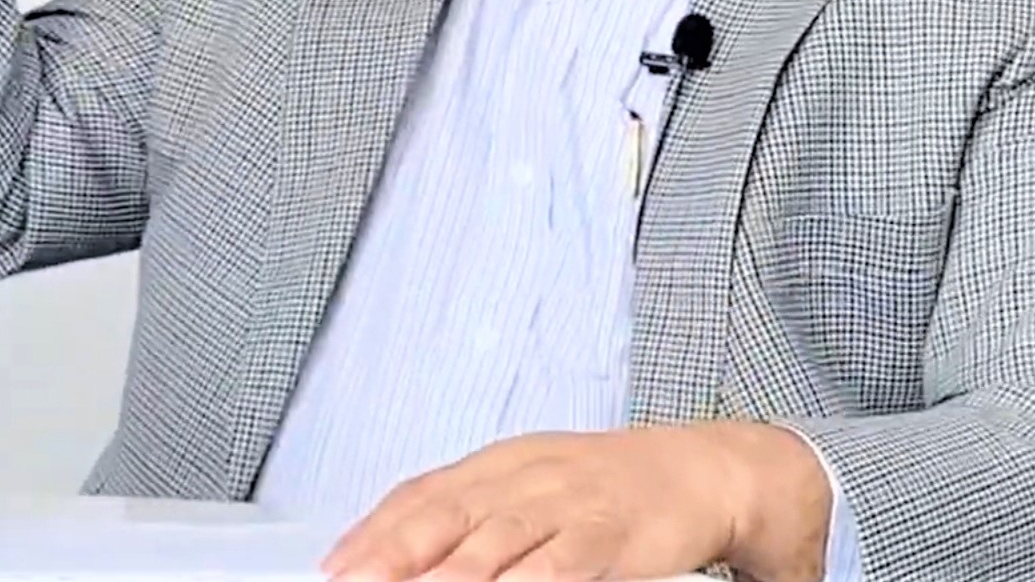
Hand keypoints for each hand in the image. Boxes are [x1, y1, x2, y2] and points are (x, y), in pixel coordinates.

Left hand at [320, 423, 828, 581]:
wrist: (700, 471)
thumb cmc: (610, 487)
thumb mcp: (534, 482)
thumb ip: (474, 510)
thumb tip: (399, 545)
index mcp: (501, 464)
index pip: (421, 495)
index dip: (373, 532)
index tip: (334, 566)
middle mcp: (526, 479)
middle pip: (445, 519)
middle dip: (391, 557)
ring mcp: (567, 505)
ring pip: (491, 546)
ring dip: (445, 579)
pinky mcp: (607, 536)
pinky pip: (557, 568)